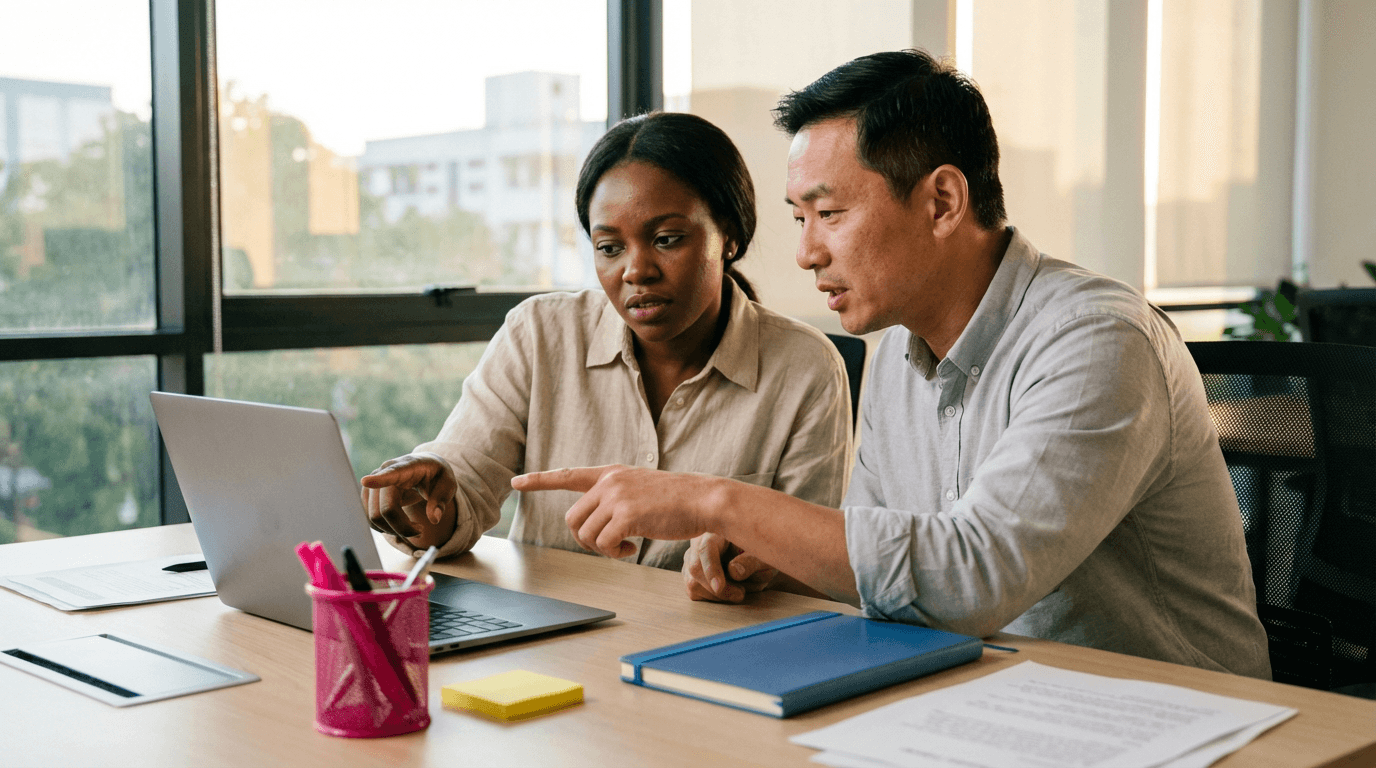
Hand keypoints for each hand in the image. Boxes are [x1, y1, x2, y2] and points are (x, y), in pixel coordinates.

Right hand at [360, 452, 458, 549]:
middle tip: (421, 531)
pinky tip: (401, 525)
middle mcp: (384, 473)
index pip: (391, 473)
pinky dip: (385, 528)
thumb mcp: (448, 484)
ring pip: (375, 517)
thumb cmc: (436, 474)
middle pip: (385, 509)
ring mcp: (373, 484)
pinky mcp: (368, 496)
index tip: (366, 481)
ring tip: (413, 528)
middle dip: (402, 527)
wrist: (424, 467)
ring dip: (393, 530)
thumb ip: (441, 500)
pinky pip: (370, 519)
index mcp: (407, 466)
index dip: (378, 479)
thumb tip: (434, 519)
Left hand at [511, 465, 719, 557]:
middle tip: (612, 545)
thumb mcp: (641, 489)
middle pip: (573, 519)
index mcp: (611, 474)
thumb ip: (617, 498)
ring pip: (585, 534)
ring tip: (625, 546)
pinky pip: (604, 544)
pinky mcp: (627, 515)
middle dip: (587, 539)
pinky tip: (632, 548)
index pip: (568, 475)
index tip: (517, 482)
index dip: (540, 480)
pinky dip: (615, 553)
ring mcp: (617, 497)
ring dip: (602, 549)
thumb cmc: (678, 500)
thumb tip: (598, 524)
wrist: (703, 499)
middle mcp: (610, 482)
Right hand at [682, 532, 778, 602]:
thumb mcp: (763, 553)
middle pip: (695, 568)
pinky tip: (730, 592)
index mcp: (716, 529)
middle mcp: (698, 542)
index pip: (706, 548)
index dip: (711, 568)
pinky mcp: (691, 574)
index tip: (719, 587)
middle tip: (741, 594)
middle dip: (719, 589)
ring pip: (693, 584)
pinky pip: (694, 592)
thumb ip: (751, 561)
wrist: (757, 554)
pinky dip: (713, 598)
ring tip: (741, 590)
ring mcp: (692, 558)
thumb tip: (734, 571)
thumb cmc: (760, 550)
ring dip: (718, 595)